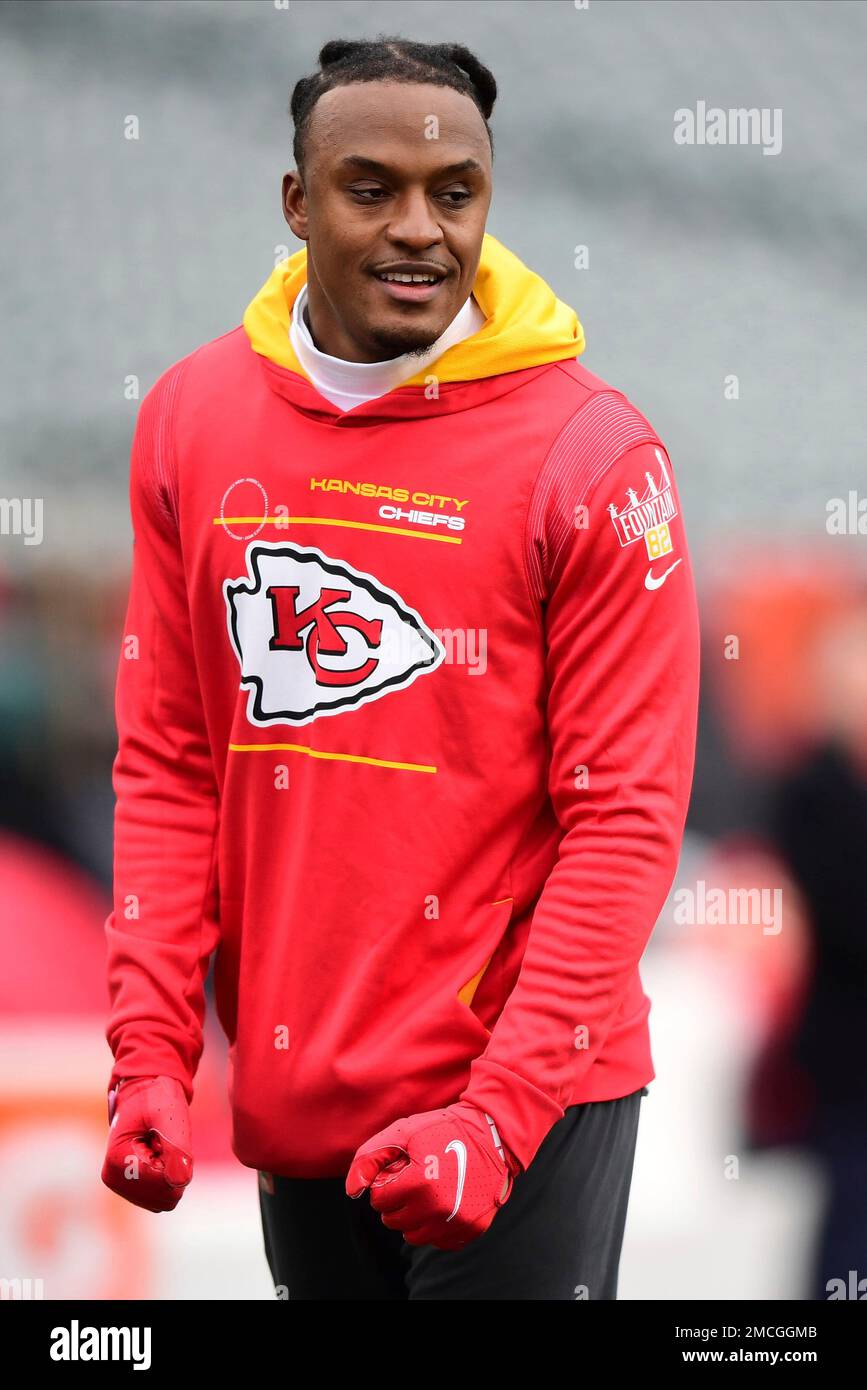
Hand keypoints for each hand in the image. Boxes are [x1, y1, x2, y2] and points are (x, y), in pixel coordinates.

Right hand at [101, 1076, 192, 1212]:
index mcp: (116, 1162)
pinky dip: (171, 1175)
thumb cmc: (156, 1097)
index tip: (162, 1135)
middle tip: (163, 1139)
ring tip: (161, 1145)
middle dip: (174, 1167)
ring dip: (173, 1171)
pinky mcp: (136, 1189)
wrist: (146, 1090)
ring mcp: (124, 1187)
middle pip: (167, 1195)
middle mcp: (115, 1180)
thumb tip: (180, 1182)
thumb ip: (176, 1148)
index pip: (163, 1184)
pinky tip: (161, 1153)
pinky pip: (167, 1195)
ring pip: (169, 1197)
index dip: (175, 1161)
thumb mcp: (168, 1115)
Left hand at [345, 1102, 519, 1250]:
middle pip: (393, 1220)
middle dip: (397, 1200)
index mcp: (419, 1183)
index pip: (379, 1199)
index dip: (387, 1181)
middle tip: (414, 1179)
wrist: (491, 1135)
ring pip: (414, 1236)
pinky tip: (445, 1202)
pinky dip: (436, 1226)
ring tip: (427, 1192)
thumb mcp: (402, 1133)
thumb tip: (352, 1192)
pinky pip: (439, 1242)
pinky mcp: (471, 1230)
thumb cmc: (442, 1130)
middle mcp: (439, 1208)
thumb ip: (369, 1159)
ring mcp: (457, 1222)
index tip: (402, 1169)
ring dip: (414, 1216)